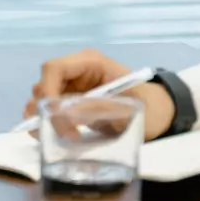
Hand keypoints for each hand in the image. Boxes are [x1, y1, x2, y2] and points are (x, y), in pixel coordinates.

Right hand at [22, 49, 174, 140]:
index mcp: (89, 62)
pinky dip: (46, 124)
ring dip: (45, 119)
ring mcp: (68, 87)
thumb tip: (65, 113)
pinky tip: (62, 136)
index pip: (53, 68)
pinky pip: (45, 111)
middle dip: (48, 111)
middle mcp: (74, 72)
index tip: (53, 115)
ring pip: (40, 99)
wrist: (159, 116)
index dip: (47, 90)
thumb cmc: (150, 108)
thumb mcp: (130, 110)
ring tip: (67, 137)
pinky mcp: (66, 103)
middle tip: (68, 134)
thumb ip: (98, 108)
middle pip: (43, 85)